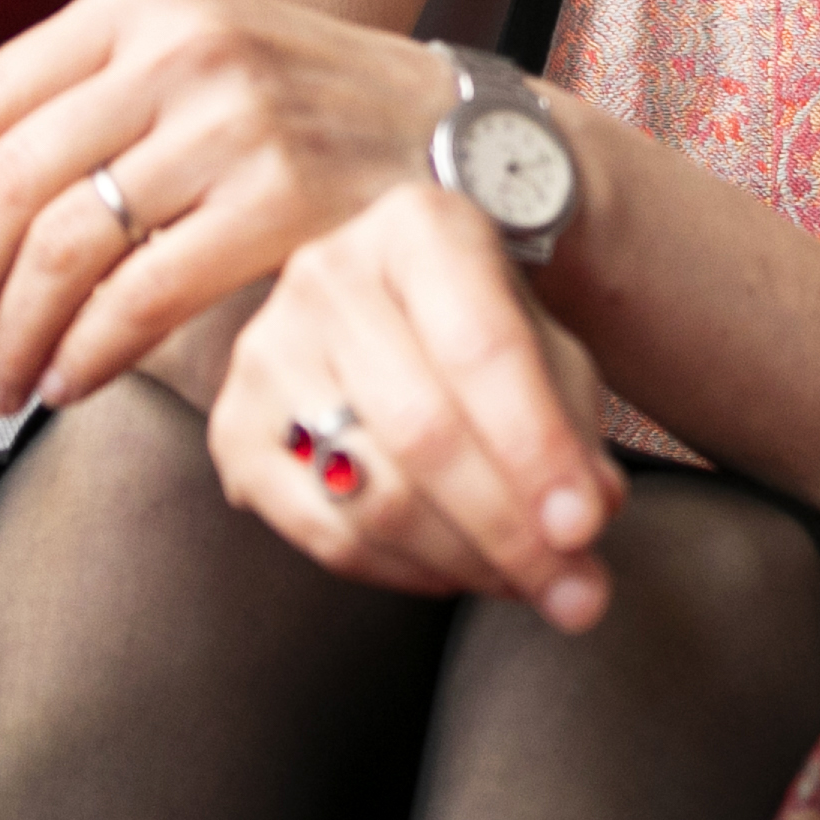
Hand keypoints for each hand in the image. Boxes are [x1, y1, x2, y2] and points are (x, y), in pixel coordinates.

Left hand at [0, 0, 442, 415]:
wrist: (472, 141)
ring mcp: (239, 117)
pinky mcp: (287, 198)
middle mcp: (186, 43)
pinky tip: (69, 380)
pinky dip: (87, 351)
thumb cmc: (303, 116)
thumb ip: (38, 110)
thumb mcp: (170, 76)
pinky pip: (142, 294)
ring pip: (67, 245)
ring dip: (12, 334)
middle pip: (13, 181)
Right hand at [213, 184, 628, 628]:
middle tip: (575, 591)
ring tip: (528, 582)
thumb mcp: (548, 352)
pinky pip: (325, 534)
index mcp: (418, 228)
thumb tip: (585, 516)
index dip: (536, 447)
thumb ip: (573, 430)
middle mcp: (327, 275)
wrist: (399, 305)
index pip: (483, 347)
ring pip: (373, 494)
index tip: (585, 527)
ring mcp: (267, 350)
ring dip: (465, 561)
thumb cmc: (485, 329)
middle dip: (508, 528)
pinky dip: (405, 574)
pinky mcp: (234, 429)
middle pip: (423, 429)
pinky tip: (457, 571)